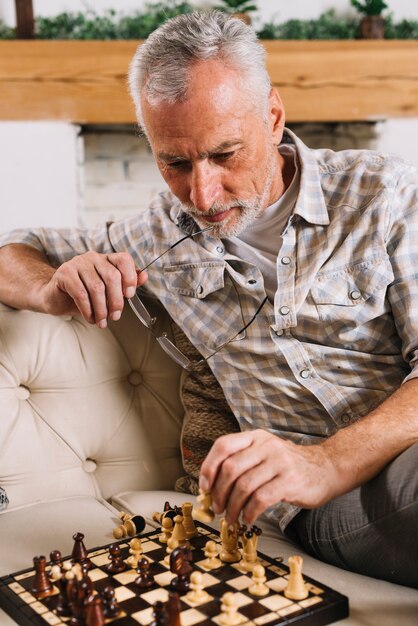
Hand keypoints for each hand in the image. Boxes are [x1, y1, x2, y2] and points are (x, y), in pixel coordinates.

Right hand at [42, 251, 147, 326]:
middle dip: (116, 301)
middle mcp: (93, 258)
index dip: (130, 277)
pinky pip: (80, 293)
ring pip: (97, 287)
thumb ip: (125, 284)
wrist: (55, 297)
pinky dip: (88, 309)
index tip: (129, 295)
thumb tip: (144, 276)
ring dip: (101, 309)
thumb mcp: (107, 291)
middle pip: (112, 276)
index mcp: (106, 259)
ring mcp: (78, 263)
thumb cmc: (84, 294)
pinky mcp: (65, 273)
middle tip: (115, 317)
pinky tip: (90, 317)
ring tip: (101, 321)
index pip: (123, 259)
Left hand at [199, 429, 340, 524]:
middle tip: (217, 508)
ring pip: (244, 486)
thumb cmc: (288, 466)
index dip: (208, 467)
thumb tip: (210, 487)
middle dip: (219, 493)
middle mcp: (266, 445)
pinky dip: (250, 512)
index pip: (223, 446)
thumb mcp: (264, 454)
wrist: (326, 468)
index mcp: (255, 437)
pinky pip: (261, 499)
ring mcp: (279, 462)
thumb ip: (241, 463)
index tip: (204, 487)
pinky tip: (248, 518)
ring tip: (231, 517)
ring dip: (232, 507)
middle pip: (230, 469)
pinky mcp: (290, 481)